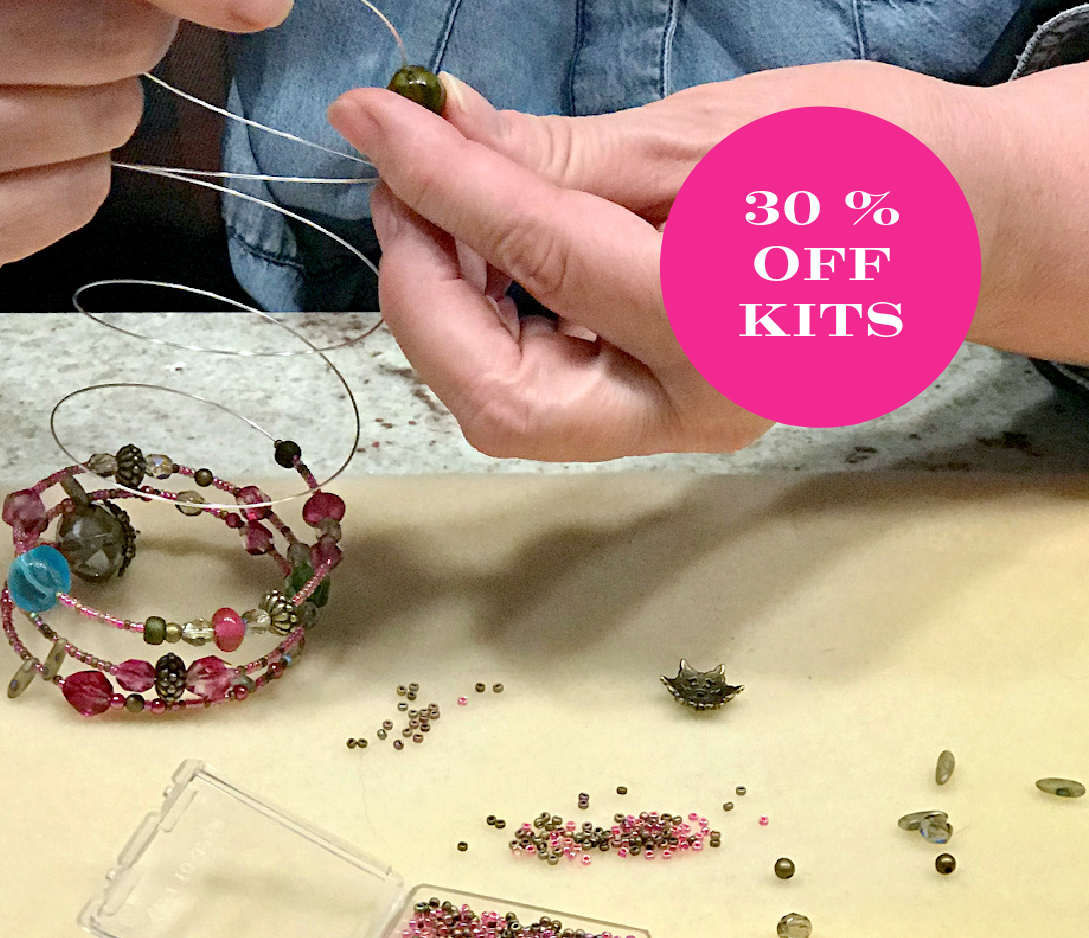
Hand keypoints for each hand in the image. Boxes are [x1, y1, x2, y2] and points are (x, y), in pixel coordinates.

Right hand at [0, 0, 292, 303]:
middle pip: (115, 42)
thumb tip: (254, 1)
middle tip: (48, 62)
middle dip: (112, 53)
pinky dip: (67, 185)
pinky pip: (78, 196)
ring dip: (89, 123)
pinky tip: (1, 176)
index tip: (257, 5)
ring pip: (104, 126)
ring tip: (7, 119)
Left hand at [327, 62, 966, 459]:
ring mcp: (672, 429)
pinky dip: (488, 325)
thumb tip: (438, 129)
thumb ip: (564, 154)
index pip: (547, 255)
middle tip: (402, 187)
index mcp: (730, 325)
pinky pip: (537, 393)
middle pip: (501, 397)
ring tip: (441, 212)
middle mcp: (695, 410)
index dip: (446, 183)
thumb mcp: (710, 137)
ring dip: (445, 313)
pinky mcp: (653, 421)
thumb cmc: (864, 165)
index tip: (375, 120)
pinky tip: (487, 255)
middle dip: (425, 291)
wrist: (951, 232)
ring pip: (506, 408)